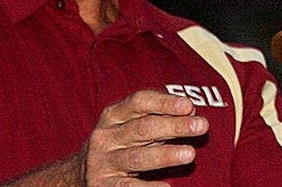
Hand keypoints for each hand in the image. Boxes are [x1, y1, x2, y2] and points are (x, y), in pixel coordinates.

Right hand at [81, 90, 207, 185]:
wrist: (80, 175)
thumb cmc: (119, 145)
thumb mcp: (130, 126)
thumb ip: (158, 117)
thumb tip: (191, 111)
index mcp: (113, 115)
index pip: (139, 102)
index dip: (165, 102)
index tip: (189, 105)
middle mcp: (105, 137)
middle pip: (143, 128)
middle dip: (174, 126)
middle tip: (201, 126)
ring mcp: (103, 163)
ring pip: (137, 158)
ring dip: (166, 155)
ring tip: (190, 154)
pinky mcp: (104, 186)